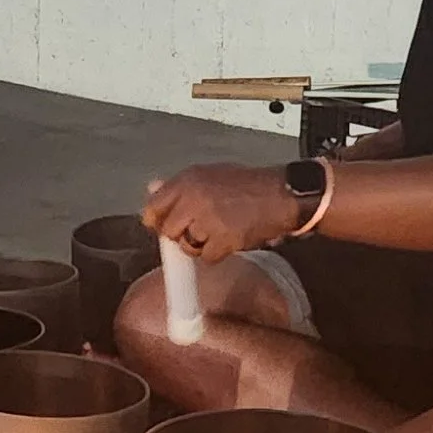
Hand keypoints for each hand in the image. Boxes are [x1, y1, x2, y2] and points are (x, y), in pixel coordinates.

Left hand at [143, 160, 297, 261]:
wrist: (281, 194)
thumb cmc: (249, 185)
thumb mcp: (211, 174)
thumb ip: (181, 186)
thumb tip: (152, 188)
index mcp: (188, 179)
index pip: (153, 207)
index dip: (160, 221)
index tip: (170, 226)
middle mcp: (193, 197)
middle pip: (169, 231)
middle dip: (182, 235)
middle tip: (202, 230)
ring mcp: (208, 219)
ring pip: (187, 246)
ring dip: (201, 245)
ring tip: (219, 232)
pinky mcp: (223, 238)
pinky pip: (208, 257)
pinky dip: (219, 254)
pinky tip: (231, 239)